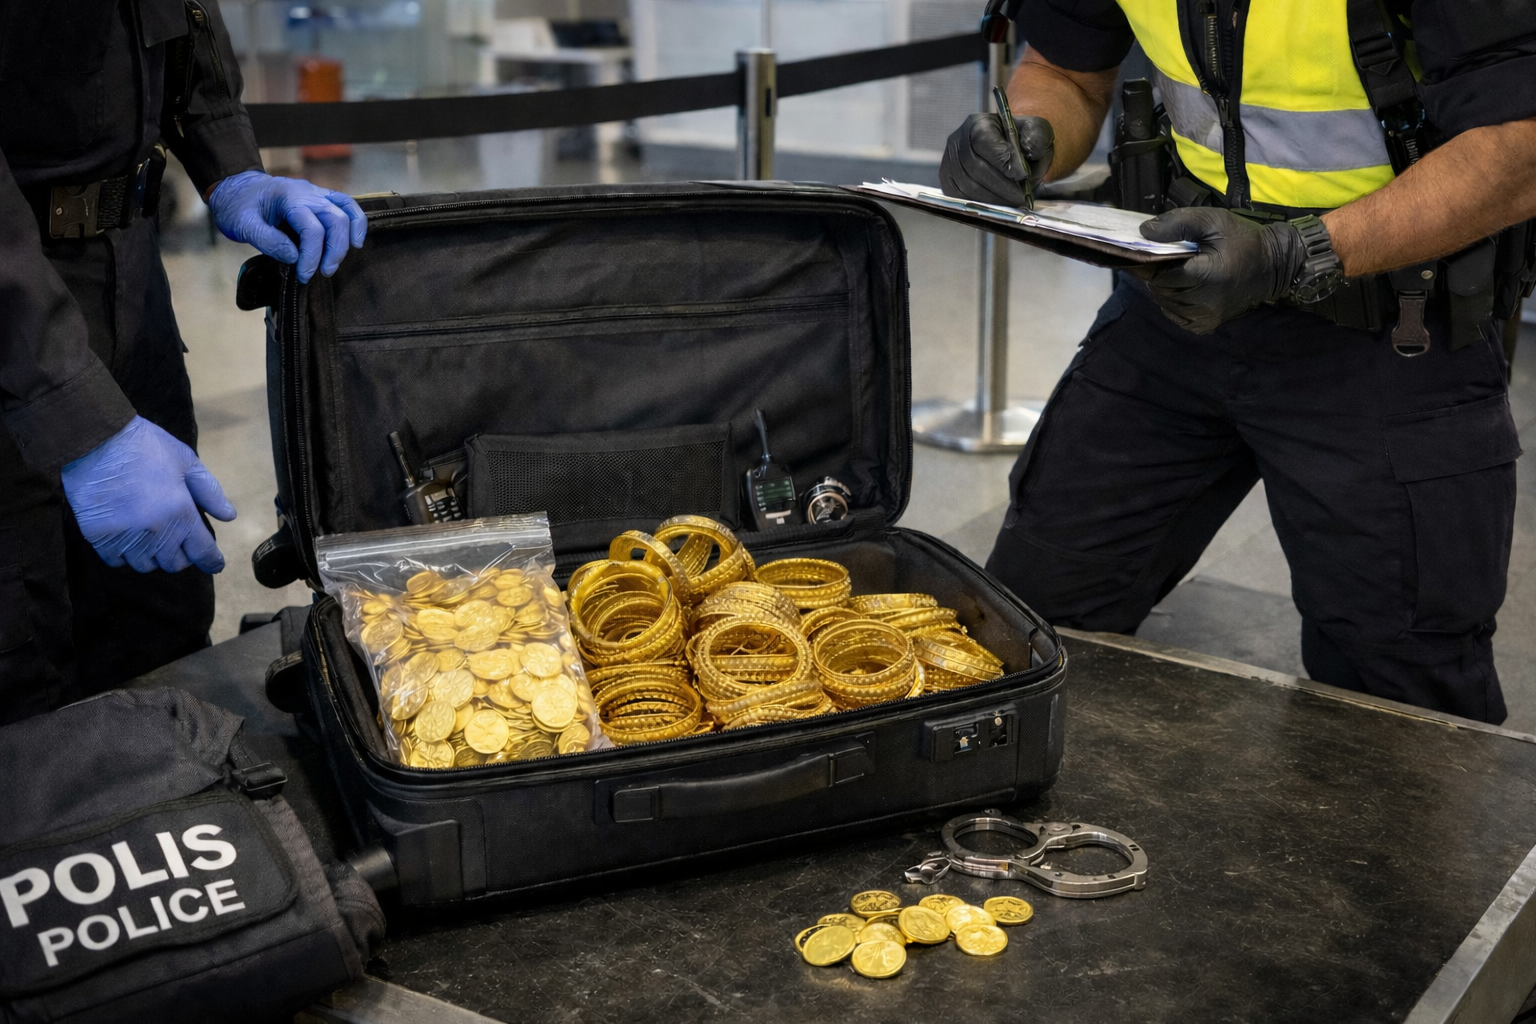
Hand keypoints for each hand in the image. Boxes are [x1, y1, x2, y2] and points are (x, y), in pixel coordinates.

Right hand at [60, 417, 236, 573]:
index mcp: (181, 514)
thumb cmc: (144, 447)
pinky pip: (116, 560)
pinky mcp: (98, 537)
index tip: (215, 565)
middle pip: (173, 563)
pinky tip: (128, 538)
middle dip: (181, 555)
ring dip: (152, 556)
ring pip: (145, 565)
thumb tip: (229, 516)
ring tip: (152, 538)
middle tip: (179, 541)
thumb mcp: (186, 462)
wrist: (94, 441)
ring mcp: (125, 537)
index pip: (202, 551)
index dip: (212, 561)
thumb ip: (209, 492)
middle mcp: (155, 532)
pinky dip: (125, 554)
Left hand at [208, 170, 366, 282]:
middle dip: (335, 250)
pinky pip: (347, 206)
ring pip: (347, 211)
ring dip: (348, 238)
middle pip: (336, 219)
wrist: (237, 189)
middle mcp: (307, 192)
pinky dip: (356, 223)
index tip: (304, 275)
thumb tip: (295, 257)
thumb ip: (268, 241)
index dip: (311, 256)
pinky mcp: (322, 199)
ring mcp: (317, 193)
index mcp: (287, 197)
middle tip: (324, 272)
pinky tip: (355, 241)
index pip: (311, 229)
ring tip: (339, 260)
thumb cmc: (238, 206)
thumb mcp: (242, 225)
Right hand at [940, 112, 1053, 206]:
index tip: (1022, 175)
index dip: (1002, 160)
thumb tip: (1028, 152)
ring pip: (967, 185)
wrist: (1008, 151)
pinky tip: (998, 204)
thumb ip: (1036, 137)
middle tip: (1021, 197)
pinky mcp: (947, 181)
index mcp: (978, 123)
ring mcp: (949, 162)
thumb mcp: (1036, 132)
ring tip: (1012, 202)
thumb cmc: (1021, 141)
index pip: (984, 141)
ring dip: (993, 198)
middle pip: (974, 167)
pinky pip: (960, 197)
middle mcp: (957, 141)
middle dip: (1000, 186)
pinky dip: (981, 204)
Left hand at [1138, 208, 1307, 333]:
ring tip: (1181, 271)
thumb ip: (1177, 224)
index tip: (1156, 250)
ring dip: (1166, 288)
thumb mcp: (1212, 220)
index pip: (1158, 275)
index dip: (1152, 262)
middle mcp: (1203, 304)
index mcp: (1205, 277)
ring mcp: (1204, 318)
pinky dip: (1173, 301)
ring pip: (1165, 304)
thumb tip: (1143, 233)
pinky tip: (1186, 287)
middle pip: (1159, 291)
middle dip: (1159, 274)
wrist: (1272, 265)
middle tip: (1173, 259)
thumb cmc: (1242, 239)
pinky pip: (1175, 315)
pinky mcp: (1206, 325)